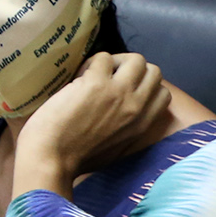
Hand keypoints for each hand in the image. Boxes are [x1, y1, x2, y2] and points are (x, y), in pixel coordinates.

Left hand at [14, 51, 171, 195]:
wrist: (51, 157)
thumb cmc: (77, 159)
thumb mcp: (116, 149)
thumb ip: (128, 128)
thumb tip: (126, 110)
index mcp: (142, 125)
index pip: (163, 94)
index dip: (146, 86)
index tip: (127, 89)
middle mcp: (137, 106)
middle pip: (154, 72)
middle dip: (134, 70)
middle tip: (112, 77)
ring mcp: (119, 92)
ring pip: (136, 59)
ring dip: (116, 61)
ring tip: (97, 74)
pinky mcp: (97, 82)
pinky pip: (103, 57)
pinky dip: (91, 63)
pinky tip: (79, 77)